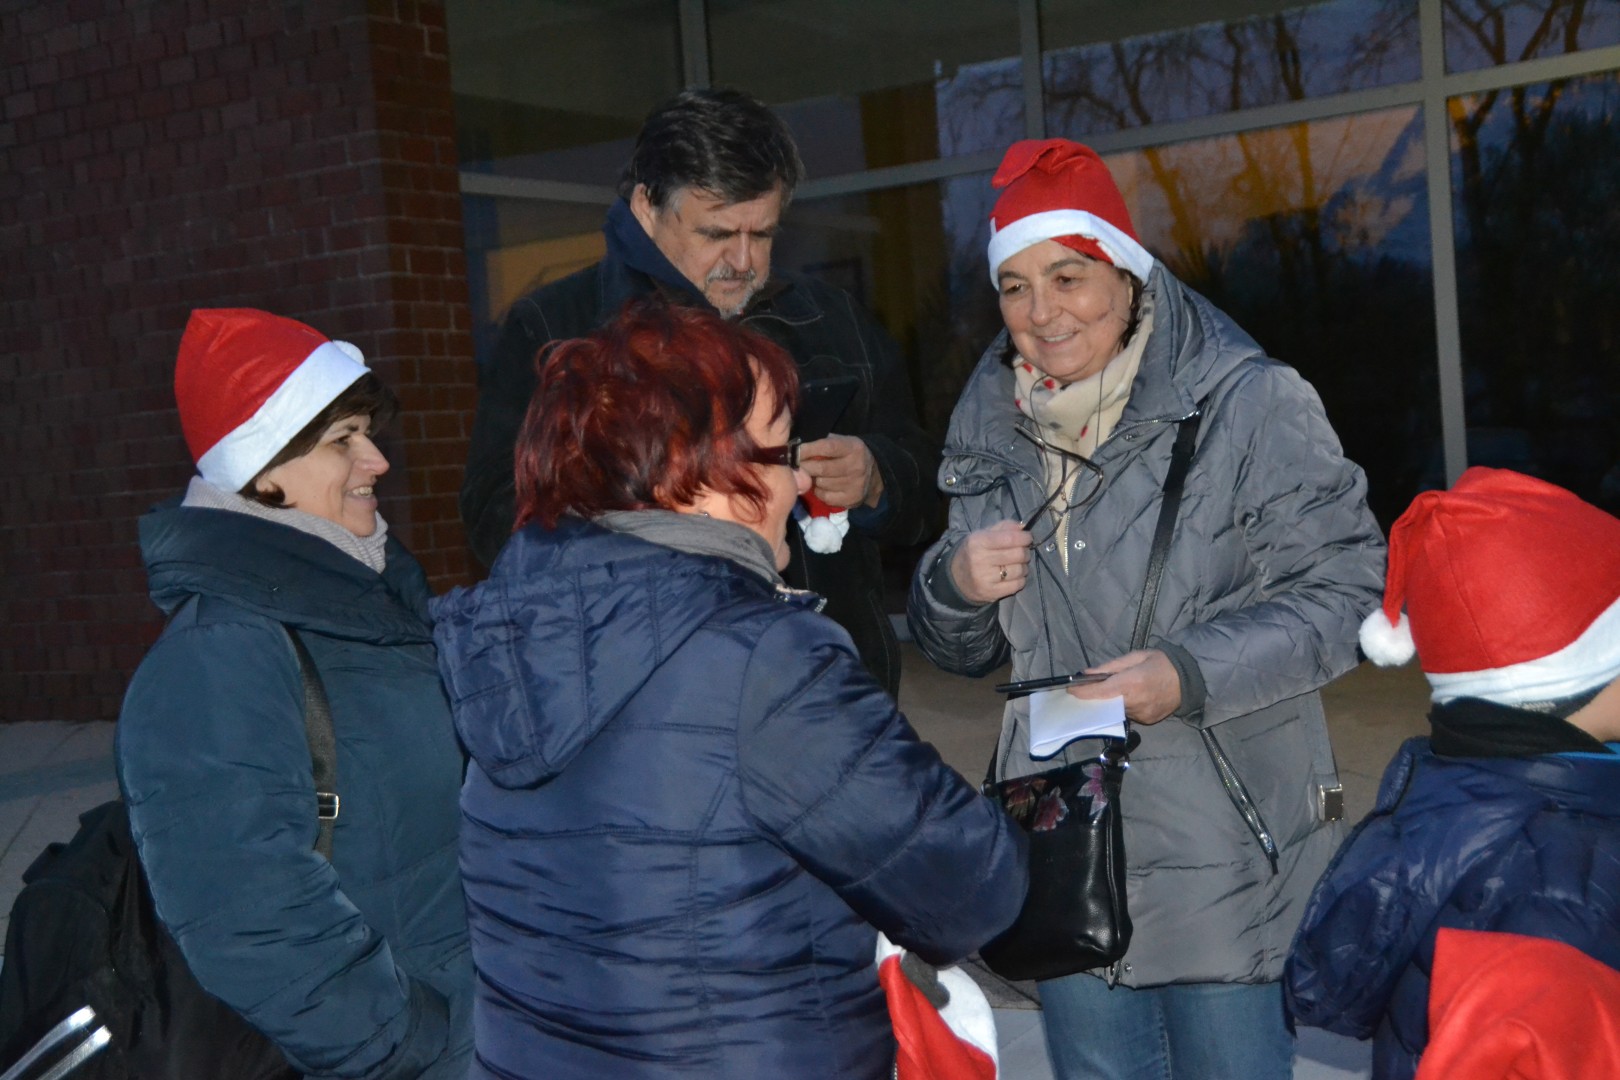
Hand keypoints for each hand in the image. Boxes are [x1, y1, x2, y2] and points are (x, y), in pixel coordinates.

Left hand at [799, 435, 881, 508]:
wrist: (874, 473)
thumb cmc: (849, 454)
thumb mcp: (842, 442)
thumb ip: (823, 443)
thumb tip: (797, 448)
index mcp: (853, 448)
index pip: (827, 447)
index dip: (808, 450)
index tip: (793, 451)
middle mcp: (856, 466)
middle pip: (822, 469)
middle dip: (805, 467)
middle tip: (794, 466)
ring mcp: (854, 485)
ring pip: (821, 484)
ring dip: (812, 480)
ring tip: (813, 475)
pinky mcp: (851, 499)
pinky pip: (825, 497)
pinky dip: (819, 492)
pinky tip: (822, 486)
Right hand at [949, 520, 1032, 603]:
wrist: (956, 578)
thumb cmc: (974, 552)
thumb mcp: (983, 534)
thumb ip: (1004, 527)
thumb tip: (1023, 527)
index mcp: (978, 542)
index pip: (1010, 538)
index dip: (1024, 538)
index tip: (1027, 538)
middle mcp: (980, 560)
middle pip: (1018, 554)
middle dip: (1025, 551)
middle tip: (1022, 551)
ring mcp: (985, 578)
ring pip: (1020, 570)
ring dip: (1023, 566)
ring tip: (1017, 564)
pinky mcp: (991, 593)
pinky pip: (1017, 585)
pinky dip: (1021, 579)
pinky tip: (1014, 576)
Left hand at [1067, 649, 1181, 724]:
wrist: (1189, 679)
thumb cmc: (1161, 663)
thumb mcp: (1135, 657)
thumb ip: (1110, 667)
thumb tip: (1087, 674)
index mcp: (1132, 682)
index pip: (1101, 691)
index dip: (1084, 692)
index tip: (1070, 691)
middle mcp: (1136, 701)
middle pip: (1106, 704)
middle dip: (1096, 698)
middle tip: (1088, 691)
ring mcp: (1142, 714)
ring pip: (1117, 710)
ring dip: (1112, 702)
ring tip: (1117, 690)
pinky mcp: (1147, 721)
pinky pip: (1129, 715)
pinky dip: (1126, 706)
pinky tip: (1133, 697)